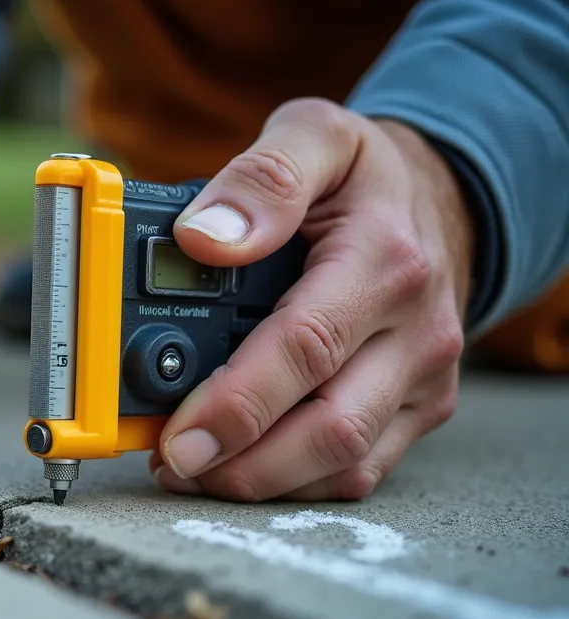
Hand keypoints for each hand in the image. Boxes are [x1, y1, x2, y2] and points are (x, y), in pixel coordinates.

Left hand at [150, 97, 473, 500]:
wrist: (446, 197)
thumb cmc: (365, 175)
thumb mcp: (317, 137)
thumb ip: (262, 177)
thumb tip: (201, 238)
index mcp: (383, 261)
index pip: (306, 347)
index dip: (237, 401)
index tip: (178, 433)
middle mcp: (414, 330)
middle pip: (330, 428)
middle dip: (242, 463)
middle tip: (171, 464)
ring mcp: (421, 376)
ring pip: (345, 463)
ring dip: (261, 480)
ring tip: (191, 469)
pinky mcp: (419, 407)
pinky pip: (360, 469)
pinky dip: (294, 481)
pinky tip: (238, 466)